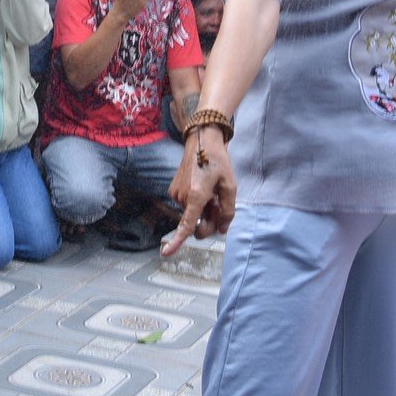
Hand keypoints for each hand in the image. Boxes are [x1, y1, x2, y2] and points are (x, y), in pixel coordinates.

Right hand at [162, 131, 236, 256]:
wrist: (201, 142)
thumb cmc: (218, 162)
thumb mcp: (230, 186)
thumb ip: (228, 211)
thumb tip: (222, 230)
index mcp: (197, 196)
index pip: (187, 224)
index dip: (177, 241)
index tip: (165, 253)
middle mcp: (183, 197)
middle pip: (195, 225)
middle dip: (208, 222)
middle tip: (219, 207)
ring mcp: (176, 194)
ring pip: (191, 215)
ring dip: (203, 211)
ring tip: (212, 193)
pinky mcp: (174, 191)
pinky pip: (187, 206)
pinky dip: (196, 204)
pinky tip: (203, 189)